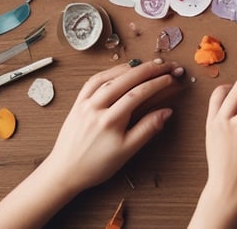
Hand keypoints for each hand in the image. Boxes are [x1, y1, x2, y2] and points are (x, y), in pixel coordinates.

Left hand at [41, 59, 183, 194]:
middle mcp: (96, 107)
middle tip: (164, 65)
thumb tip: (166, 112)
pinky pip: (94, 80)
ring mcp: (85, 103)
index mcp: (110, 121)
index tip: (171, 78)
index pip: (138, 94)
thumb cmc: (96, 165)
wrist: (65, 171)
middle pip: (126, 80)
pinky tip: (121, 71)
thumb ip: (147, 129)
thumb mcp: (127, 151)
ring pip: (110, 77)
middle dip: (148, 69)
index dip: (157, 83)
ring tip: (147, 65)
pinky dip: (110, 72)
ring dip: (130, 68)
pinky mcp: (78, 102)